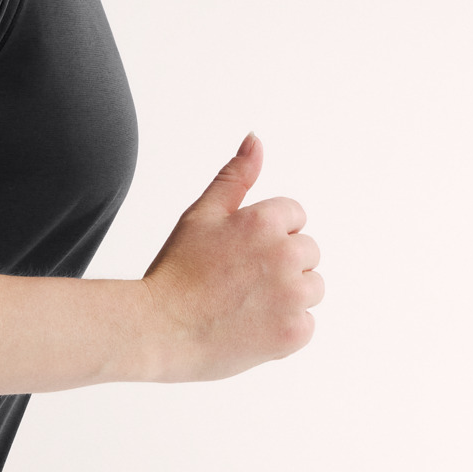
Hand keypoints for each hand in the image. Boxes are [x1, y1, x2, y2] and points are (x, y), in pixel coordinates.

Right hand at [140, 133, 320, 381]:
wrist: (159, 330)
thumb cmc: (176, 272)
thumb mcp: (201, 214)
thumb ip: (235, 176)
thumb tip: (256, 139)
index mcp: (264, 221)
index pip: (296, 217)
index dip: (268, 235)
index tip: (243, 253)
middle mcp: (285, 255)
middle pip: (309, 252)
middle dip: (282, 263)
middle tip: (240, 280)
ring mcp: (292, 296)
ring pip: (313, 288)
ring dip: (289, 295)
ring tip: (248, 303)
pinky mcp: (294, 332)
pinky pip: (307, 323)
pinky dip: (285, 327)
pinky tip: (252, 325)